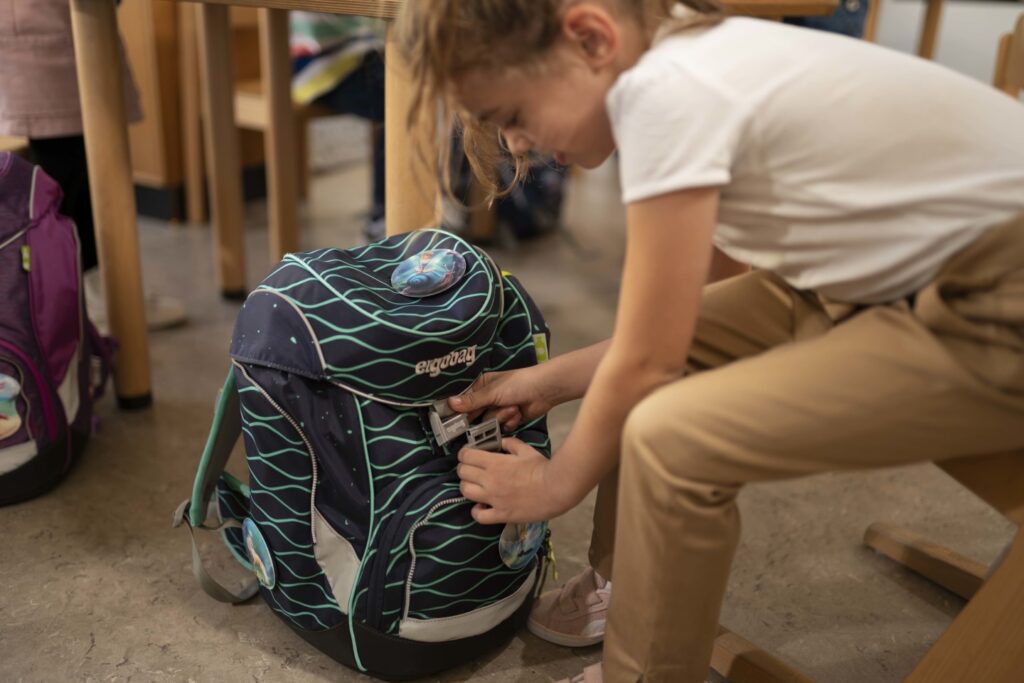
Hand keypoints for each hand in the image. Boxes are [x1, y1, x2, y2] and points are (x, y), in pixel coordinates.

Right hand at [449, 367, 558, 430]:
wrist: (544, 390)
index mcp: (482, 386)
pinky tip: (518, 414)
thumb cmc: (517, 384)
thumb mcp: (492, 392)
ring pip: (490, 422)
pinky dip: (511, 421)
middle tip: (475, 426)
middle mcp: (488, 398)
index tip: (452, 421)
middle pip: (476, 415)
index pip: (464, 400)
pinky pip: (503, 427)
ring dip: (502, 416)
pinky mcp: (510, 419)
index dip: (459, 411)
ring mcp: (500, 409)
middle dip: (484, 416)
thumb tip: (450, 403)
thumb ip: (472, 401)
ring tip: (513, 408)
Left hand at [457, 438, 574, 523]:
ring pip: (465, 492)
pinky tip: (482, 506)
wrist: (555, 488)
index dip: (465, 454)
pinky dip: (477, 511)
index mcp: (494, 462)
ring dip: (467, 487)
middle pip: (462, 473)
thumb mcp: (525, 449)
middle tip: (472, 469)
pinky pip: (479, 516)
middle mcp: (489, 480)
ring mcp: (493, 499)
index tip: (469, 455)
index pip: (466, 456)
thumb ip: (510, 444)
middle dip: (464, 469)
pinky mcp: (501, 514)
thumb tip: (501, 442)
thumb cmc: (541, 467)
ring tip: (475, 486)